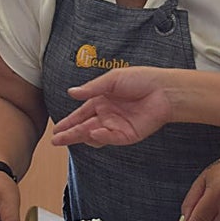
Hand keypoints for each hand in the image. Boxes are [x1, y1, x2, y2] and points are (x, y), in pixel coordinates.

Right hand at [51, 67, 172, 146]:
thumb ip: (92, 88)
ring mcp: (116, 126)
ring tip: (66, 137)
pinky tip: (93, 133)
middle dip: (69, 134)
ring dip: (80, 137)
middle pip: (83, 128)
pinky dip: (101, 137)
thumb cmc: (141, 79)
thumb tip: (71, 93)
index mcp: (101, 102)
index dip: (67, 122)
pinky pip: (110, 138)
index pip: (80, 115)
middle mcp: (107, 116)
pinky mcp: (128, 135)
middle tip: (55, 141)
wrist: (164, 90)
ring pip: (94, 136)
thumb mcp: (112, 80)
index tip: (56, 129)